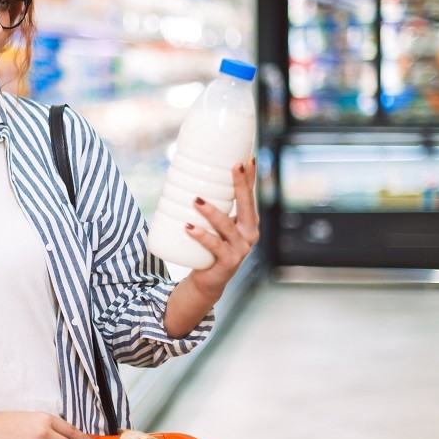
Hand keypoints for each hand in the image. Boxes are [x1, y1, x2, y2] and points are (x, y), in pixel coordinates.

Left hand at [185, 155, 259, 300]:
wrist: (209, 280)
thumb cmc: (210, 247)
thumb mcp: (214, 225)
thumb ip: (209, 206)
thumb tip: (187, 177)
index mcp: (248, 222)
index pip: (251, 196)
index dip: (250, 178)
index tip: (248, 158)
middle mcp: (249, 234)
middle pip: (247, 206)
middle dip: (241, 185)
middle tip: (234, 166)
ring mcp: (240, 249)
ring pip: (226, 226)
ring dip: (212, 212)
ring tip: (196, 200)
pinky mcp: (228, 262)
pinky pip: (214, 246)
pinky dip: (201, 236)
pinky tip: (189, 227)